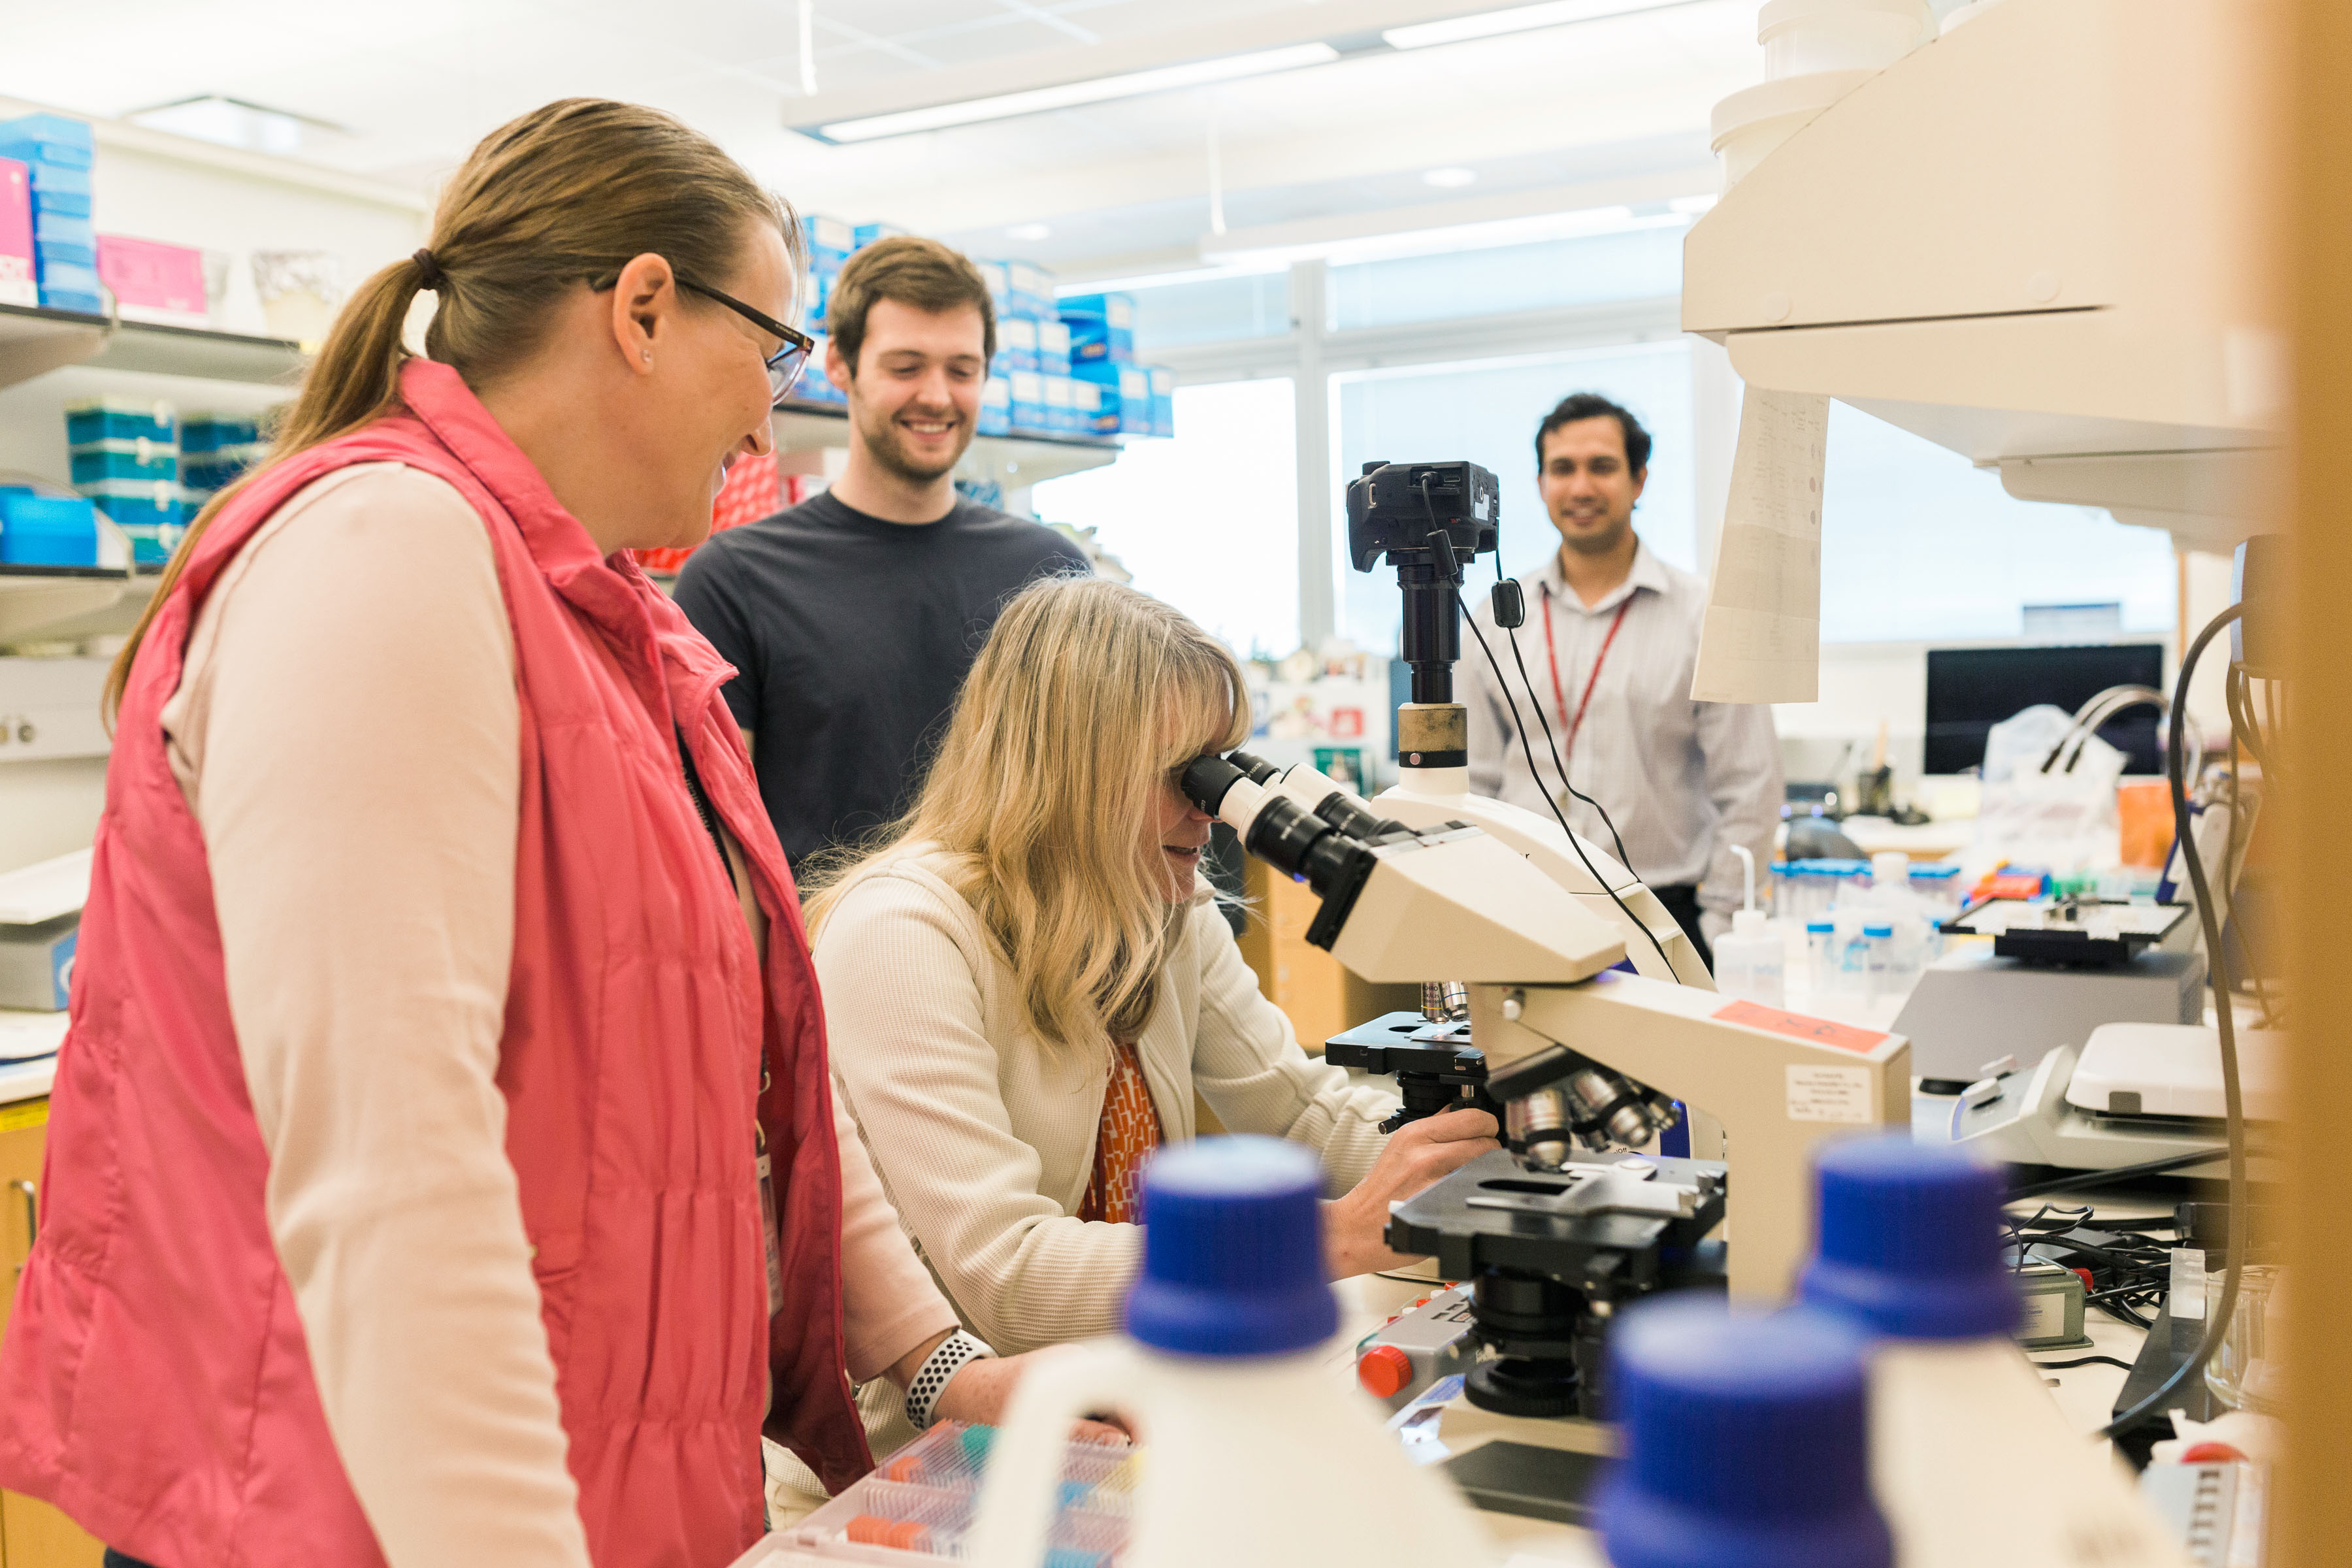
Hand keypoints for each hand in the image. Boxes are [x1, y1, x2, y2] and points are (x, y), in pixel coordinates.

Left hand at [928, 1351, 1132, 1445]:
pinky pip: (1091, 1400)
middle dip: (1125, 1427)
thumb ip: (1082, 1433)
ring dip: (1109, 1427)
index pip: (1124, 1391)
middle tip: (1128, 1460)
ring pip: (1105, 1400)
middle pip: (1118, 1395)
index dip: (1140, 1421)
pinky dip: (1094, 1421)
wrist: (960, 1388)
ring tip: (1106, 1455)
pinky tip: (1087, 1442)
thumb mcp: (1038, 1424)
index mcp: (1076, 1365)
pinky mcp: (1065, 1377)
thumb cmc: (990, 1406)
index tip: (1147, 1449)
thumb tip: (1122, 1442)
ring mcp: (1073, 1367)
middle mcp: (1079, 1360)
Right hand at [1323, 1106, 1498, 1278]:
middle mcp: (1425, 1154)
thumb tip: (1455, 1110)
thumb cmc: (1380, 1190)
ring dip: (1487, 1170)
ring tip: (1473, 1175)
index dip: (1486, 1125)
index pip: (1473, 1117)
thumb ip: (1431, 1127)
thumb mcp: (1400, 1146)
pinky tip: (1465, 1194)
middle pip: (1486, 1141)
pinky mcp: (1444, 1206)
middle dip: (1490, 1148)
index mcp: (1415, 1133)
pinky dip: (1477, 1191)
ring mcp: (1436, 1182)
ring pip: (1487, 1165)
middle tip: (1481, 1157)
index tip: (1484, 1132)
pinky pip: (1476, 1190)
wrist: (1361, 1226)